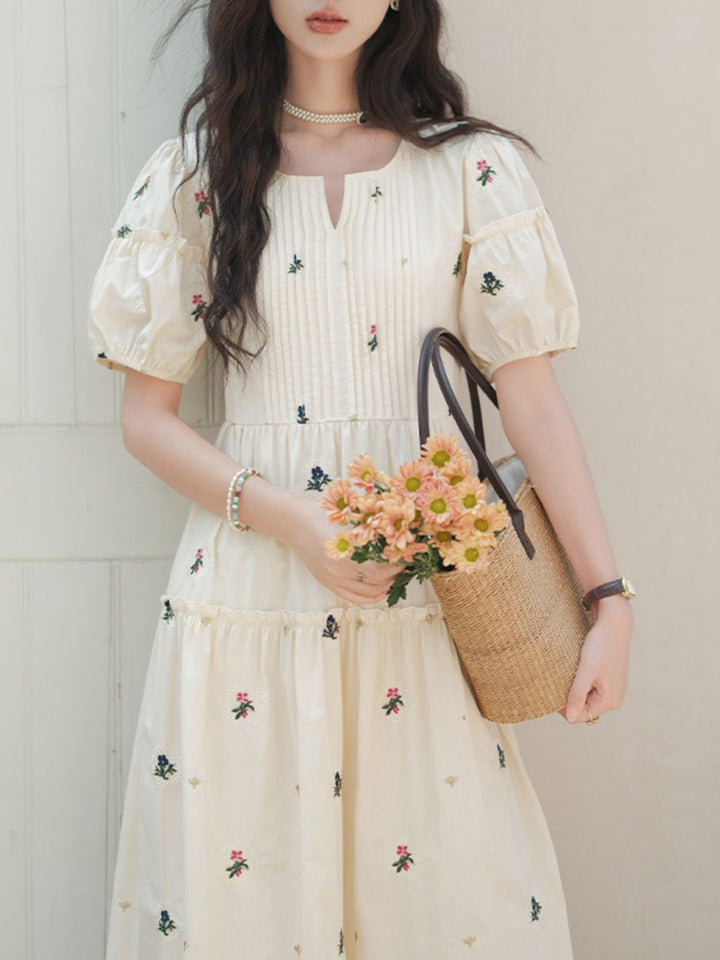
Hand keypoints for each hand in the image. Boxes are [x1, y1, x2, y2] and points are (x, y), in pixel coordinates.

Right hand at [282, 493, 400, 605]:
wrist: (293, 521)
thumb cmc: (322, 513)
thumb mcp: (349, 518)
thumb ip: (371, 530)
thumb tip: (399, 535)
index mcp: (343, 553)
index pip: (380, 570)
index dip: (397, 565)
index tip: (408, 555)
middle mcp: (337, 571)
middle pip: (376, 583)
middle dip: (396, 574)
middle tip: (407, 563)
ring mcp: (331, 579)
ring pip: (367, 593)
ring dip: (386, 586)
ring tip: (397, 574)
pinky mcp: (327, 583)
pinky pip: (353, 598)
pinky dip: (371, 597)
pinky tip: (382, 588)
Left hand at [558, 596, 632, 723]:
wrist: (615, 623)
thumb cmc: (601, 645)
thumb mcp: (586, 670)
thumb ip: (578, 695)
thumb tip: (570, 717)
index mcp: (610, 701)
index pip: (580, 716)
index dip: (563, 708)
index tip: (552, 691)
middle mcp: (615, 699)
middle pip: (584, 708)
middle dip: (570, 698)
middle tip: (558, 680)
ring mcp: (614, 689)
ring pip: (587, 697)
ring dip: (576, 689)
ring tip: (568, 673)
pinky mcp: (610, 679)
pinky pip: (592, 688)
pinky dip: (582, 682)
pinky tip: (577, 669)